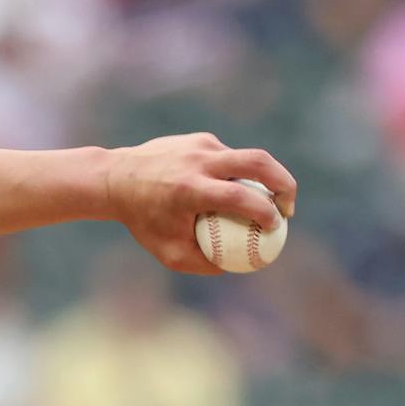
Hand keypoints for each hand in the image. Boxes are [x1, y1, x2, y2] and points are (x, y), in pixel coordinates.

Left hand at [104, 133, 296, 275]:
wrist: (115, 179)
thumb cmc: (143, 221)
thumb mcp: (168, 252)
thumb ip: (204, 263)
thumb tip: (238, 266)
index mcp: (190, 189)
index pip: (239, 196)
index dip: (265, 211)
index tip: (277, 226)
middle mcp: (198, 162)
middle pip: (257, 162)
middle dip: (284, 182)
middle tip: (289, 205)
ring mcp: (200, 145)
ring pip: (246, 158)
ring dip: (264, 178)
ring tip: (270, 200)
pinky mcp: (200, 139)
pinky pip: (228, 158)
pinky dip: (237, 173)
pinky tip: (231, 188)